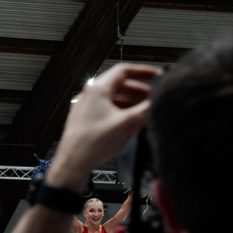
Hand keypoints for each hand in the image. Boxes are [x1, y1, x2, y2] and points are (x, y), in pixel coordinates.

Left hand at [50, 63, 157, 190]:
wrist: (73, 163)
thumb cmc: (93, 143)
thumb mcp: (129, 123)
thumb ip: (147, 109)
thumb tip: (159, 101)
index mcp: (97, 89)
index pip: (123, 70)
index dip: (143, 71)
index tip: (155, 75)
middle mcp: (88, 95)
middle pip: (117, 84)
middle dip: (137, 89)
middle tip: (151, 95)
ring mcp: (83, 108)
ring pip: (110, 98)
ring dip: (128, 101)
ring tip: (141, 109)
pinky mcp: (82, 120)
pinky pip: (103, 109)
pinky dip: (117, 111)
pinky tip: (126, 121)